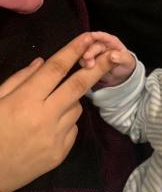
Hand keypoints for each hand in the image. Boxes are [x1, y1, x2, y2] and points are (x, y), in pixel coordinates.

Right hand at [0, 33, 113, 191]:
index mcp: (24, 101)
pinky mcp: (61, 153)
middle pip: (78, 87)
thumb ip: (18, 80)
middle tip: (113, 55)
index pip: (55, 70)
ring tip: (49, 106)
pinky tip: (47, 127)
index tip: (88, 38)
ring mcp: (56, 138)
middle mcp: (45, 118)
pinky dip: (66, 121)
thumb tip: (42, 63)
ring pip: (77, 109)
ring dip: (71, 100)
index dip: (73, 51)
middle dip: (98, 68)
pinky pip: (73, 129)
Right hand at [80, 31, 135, 86]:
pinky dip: (83, 64)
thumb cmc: (125, 63)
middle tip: (88, 60)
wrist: (120, 74)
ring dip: (85, 59)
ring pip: (84, 51)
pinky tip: (87, 68)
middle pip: (92, 44)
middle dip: (89, 51)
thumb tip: (113, 56)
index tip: (92, 35)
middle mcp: (100, 44)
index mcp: (111, 41)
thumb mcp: (127, 61)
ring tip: (89, 66)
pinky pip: (82, 60)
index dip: (97, 35)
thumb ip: (121, 58)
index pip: (104, 36)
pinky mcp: (88, 59)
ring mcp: (93, 51)